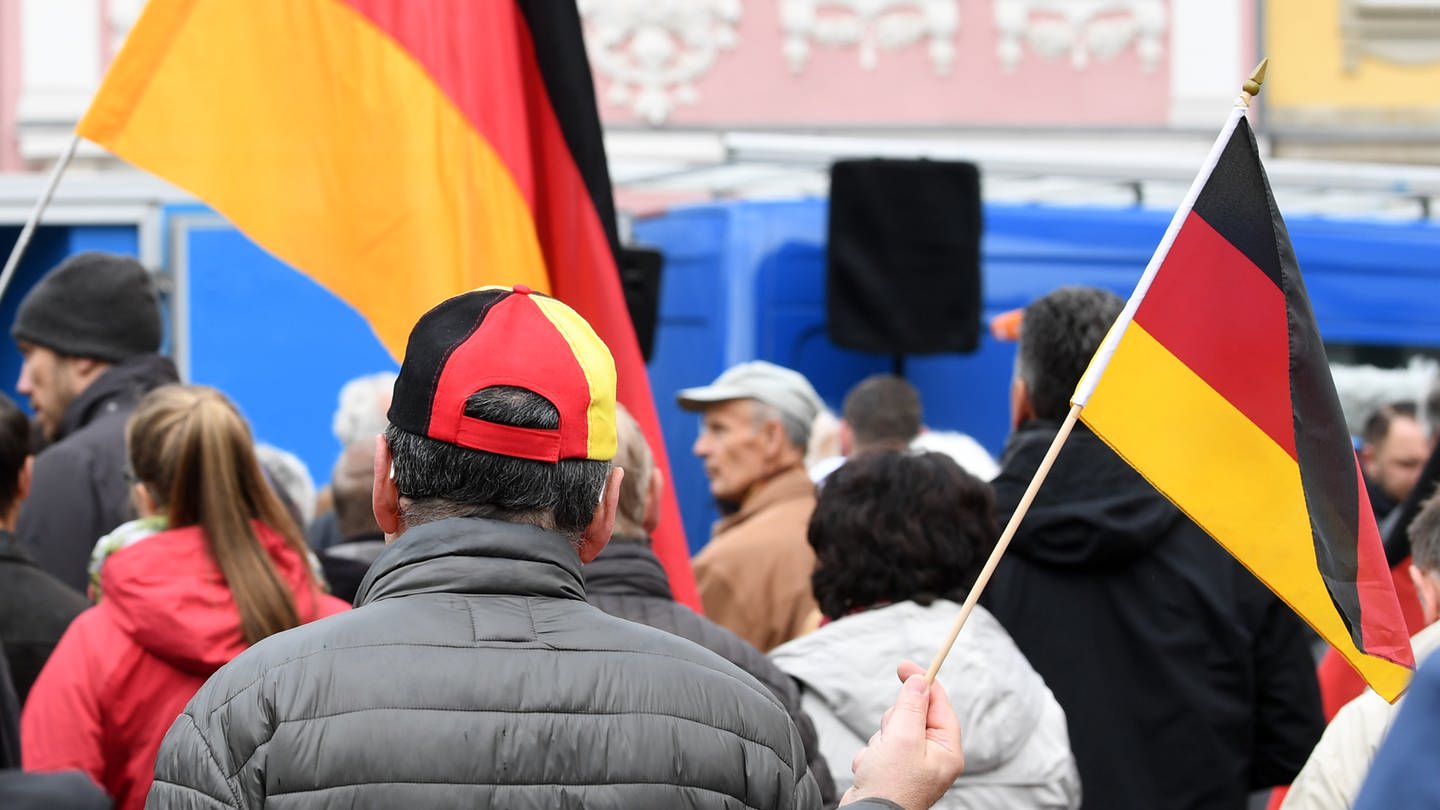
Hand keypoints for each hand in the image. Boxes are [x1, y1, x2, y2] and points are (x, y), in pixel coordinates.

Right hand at [839, 660, 964, 809]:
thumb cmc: (890, 786)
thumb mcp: (903, 738)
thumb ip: (912, 706)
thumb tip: (920, 681)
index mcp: (946, 750)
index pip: (939, 704)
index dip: (923, 682)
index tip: (904, 666)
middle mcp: (933, 756)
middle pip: (913, 714)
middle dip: (894, 721)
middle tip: (890, 737)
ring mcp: (913, 763)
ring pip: (893, 728)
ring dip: (880, 739)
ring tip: (879, 759)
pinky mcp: (893, 769)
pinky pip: (880, 745)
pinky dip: (871, 753)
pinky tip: (872, 770)